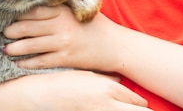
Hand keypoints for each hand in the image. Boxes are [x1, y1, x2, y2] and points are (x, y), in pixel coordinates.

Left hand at [3, 5, 120, 71]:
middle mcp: (61, 25)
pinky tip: (19, 62)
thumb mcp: (79, 9)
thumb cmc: (96, 25)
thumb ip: (61, 4)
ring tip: (6, 48)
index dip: (18, 13)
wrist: (115, 45)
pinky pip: (40, 62)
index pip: (33, 10)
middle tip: (3, 32)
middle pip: (27, 27)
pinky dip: (27, 63)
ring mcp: (62, 43)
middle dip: (11, 31)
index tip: (8, 15)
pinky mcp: (65, 59)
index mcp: (63, 10)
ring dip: (14, 48)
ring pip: (30, 46)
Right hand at [17, 71, 149, 110]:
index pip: (138, 102)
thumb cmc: (60, 83)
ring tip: (133, 110)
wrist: (36, 96)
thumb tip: (120, 82)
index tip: (146, 107)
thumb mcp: (85, 76)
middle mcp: (107, 103)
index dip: (143, 106)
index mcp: (108, 89)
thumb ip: (105, 80)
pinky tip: (111, 110)